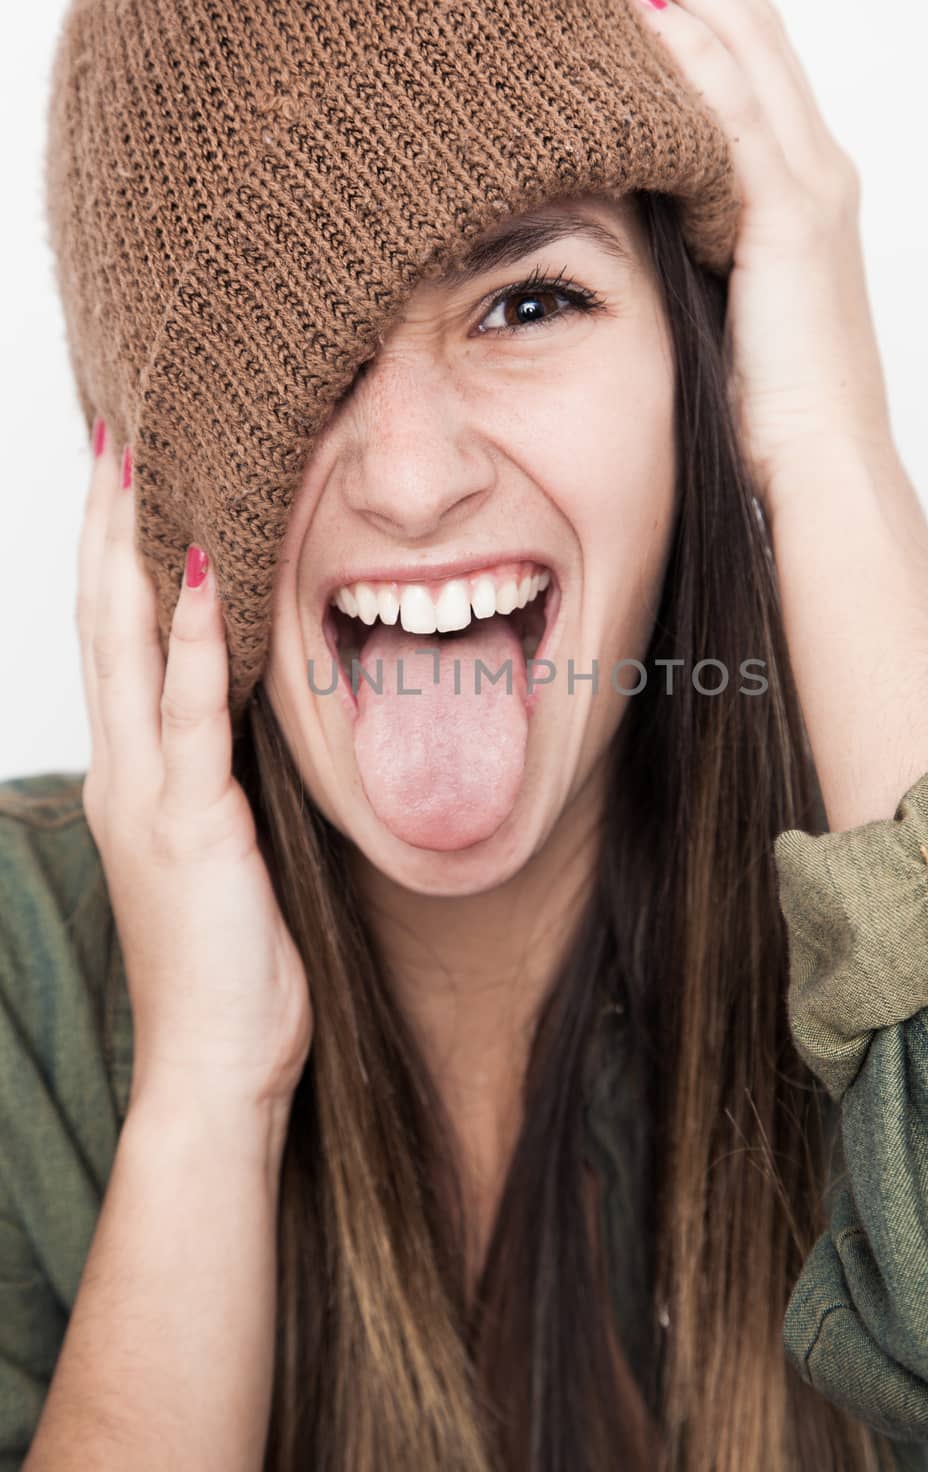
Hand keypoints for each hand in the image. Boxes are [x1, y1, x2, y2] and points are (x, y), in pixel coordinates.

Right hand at [76, 424, 313, 1115]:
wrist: (213, 1066)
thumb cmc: (230, 961)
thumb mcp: (224, 846)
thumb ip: (223, 775)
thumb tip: (255, 710)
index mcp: (134, 771)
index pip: (118, 635)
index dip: (116, 549)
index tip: (129, 471)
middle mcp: (125, 769)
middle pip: (105, 617)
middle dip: (109, 520)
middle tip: (119, 427)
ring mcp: (148, 794)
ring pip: (130, 644)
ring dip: (136, 546)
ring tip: (144, 457)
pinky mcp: (190, 823)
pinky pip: (192, 712)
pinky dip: (198, 636)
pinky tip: (209, 566)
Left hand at [598, 0, 894, 507]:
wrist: (820, 469)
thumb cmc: (765, 412)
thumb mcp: (715, 306)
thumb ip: (683, 245)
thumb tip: (611, 216)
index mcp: (798, 187)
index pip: (744, 58)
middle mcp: (815, 168)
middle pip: (748, 23)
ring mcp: (811, 188)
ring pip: (745, 46)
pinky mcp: (792, 222)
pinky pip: (736, 115)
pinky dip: (687, 57)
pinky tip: (631, 11)